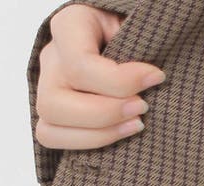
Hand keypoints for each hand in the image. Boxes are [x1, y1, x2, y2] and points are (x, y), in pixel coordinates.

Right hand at [34, 3, 164, 149]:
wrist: (127, 37)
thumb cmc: (134, 28)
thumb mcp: (136, 24)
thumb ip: (138, 46)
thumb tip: (154, 78)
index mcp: (69, 26)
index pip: (78, 64)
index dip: (120, 81)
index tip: (156, 77)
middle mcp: (51, 58)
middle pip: (54, 103)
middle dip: (105, 114)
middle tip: (142, 107)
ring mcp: (48, 88)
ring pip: (49, 128)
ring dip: (98, 134)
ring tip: (137, 124)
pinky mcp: (55, 114)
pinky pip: (54, 139)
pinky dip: (90, 143)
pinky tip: (121, 132)